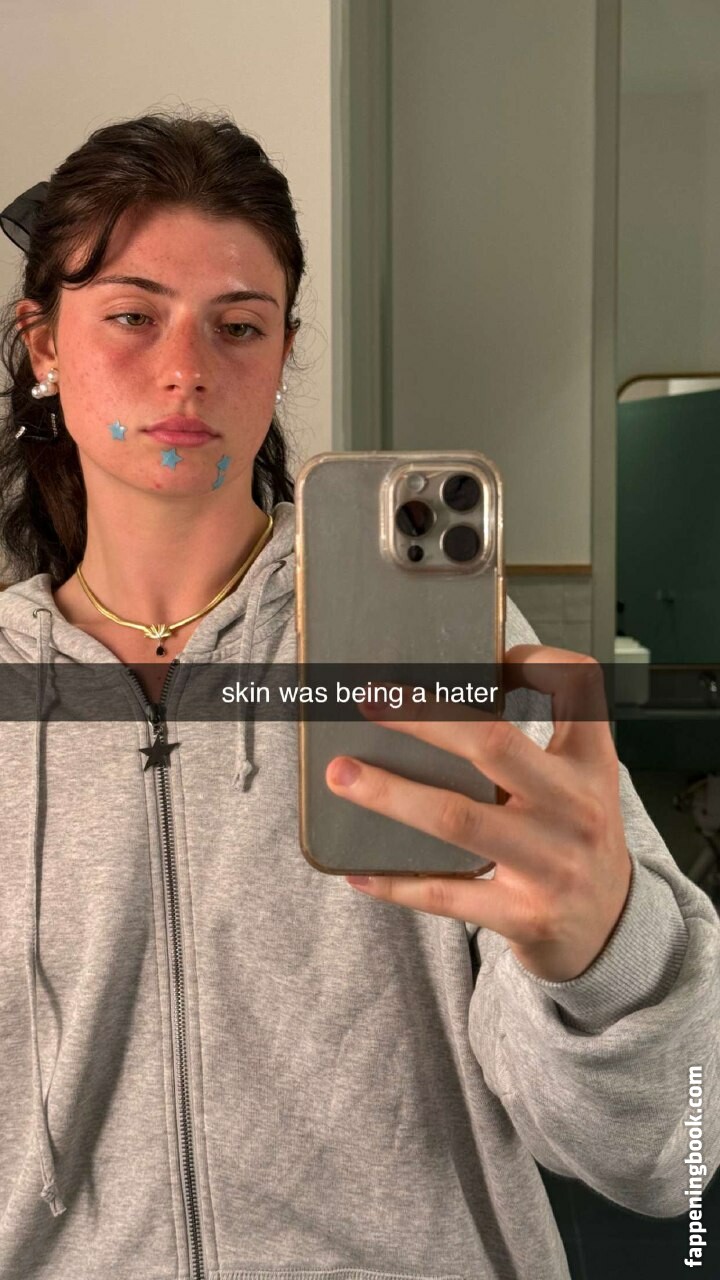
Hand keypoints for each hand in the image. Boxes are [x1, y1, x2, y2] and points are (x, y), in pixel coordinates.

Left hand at [325, 646, 631, 982]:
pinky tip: (358, 870)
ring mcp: (551, 863)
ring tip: (342, 775)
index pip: (579, 686)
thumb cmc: (574, 839)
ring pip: (456, 817)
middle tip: (369, 699)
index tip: (489, 654)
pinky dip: (396, 882)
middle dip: (422, 716)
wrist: (611, 929)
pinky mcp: (524, 913)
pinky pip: (446, 894)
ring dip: (390, 793)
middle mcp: (575, 807)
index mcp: (590, 763)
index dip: (535, 659)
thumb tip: (433, 702)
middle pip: (492, 743)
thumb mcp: (576, 783)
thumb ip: (529, 744)